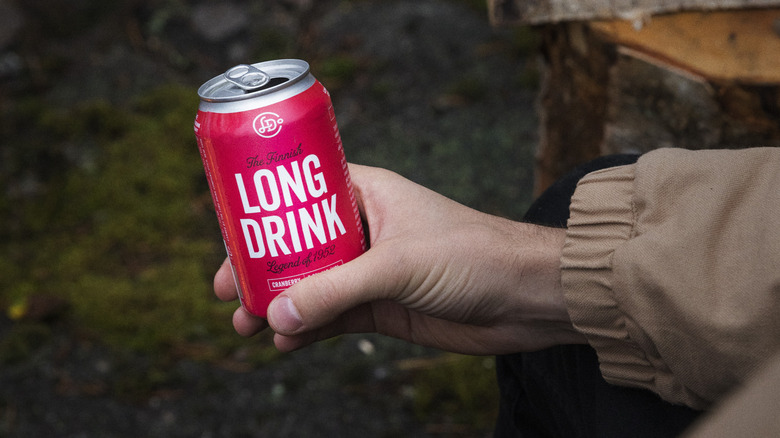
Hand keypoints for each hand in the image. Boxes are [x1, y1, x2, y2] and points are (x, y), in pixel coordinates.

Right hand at [214, 164, 585, 353]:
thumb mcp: (397, 265)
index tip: (229, 233)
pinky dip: (306, 330)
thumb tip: (275, 313)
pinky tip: (285, 342)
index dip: (261, 212)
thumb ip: (336, 289)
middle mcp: (365, 229)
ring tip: (244, 325)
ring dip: (277, 304)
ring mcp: (371, 271)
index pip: (299, 192)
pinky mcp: (383, 307)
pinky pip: (332, 318)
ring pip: (310, 286)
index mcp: (367, 194)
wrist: (525, 298)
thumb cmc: (472, 255)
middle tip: (226, 290)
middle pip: (296, 245)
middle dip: (260, 268)